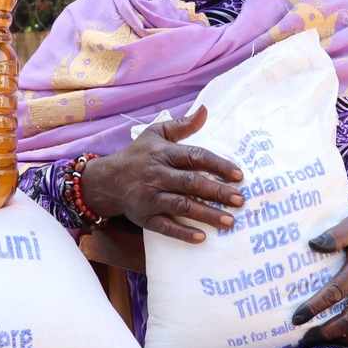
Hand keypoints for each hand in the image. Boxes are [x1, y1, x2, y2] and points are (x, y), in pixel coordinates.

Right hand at [79, 105, 243, 241]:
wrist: (107, 180)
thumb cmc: (139, 155)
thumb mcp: (156, 133)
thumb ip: (182, 125)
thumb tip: (205, 110)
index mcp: (164, 154)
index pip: (195, 157)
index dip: (218, 165)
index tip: (238, 175)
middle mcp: (157, 175)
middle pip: (191, 183)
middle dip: (217, 192)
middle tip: (240, 200)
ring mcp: (151, 198)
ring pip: (182, 206)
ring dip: (206, 214)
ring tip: (229, 221)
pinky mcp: (145, 217)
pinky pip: (165, 226)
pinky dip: (183, 232)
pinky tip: (201, 237)